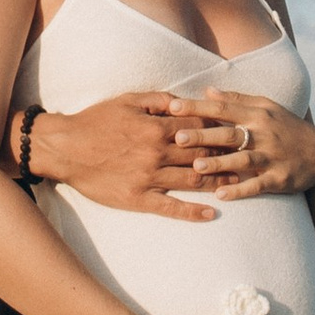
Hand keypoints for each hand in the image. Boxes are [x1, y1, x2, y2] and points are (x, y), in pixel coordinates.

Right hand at [31, 92, 231, 219]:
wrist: (65, 148)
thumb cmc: (96, 121)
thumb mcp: (128, 101)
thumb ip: (159, 101)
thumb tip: (185, 101)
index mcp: (156, 127)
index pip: (199, 127)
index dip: (221, 129)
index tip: (238, 131)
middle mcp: (157, 153)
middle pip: (202, 155)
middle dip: (227, 155)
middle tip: (249, 157)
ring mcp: (149, 177)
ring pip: (193, 181)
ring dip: (219, 182)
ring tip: (240, 183)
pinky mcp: (138, 198)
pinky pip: (171, 208)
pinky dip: (193, 212)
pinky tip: (211, 214)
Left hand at [162, 94, 314, 202]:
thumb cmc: (287, 128)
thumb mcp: (266, 108)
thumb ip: (237, 100)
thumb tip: (207, 90)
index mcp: (258, 115)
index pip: (223, 108)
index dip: (198, 107)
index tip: (172, 106)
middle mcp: (264, 134)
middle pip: (230, 134)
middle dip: (203, 136)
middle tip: (178, 138)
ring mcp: (272, 158)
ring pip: (242, 160)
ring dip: (219, 164)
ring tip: (196, 167)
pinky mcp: (280, 179)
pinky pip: (258, 185)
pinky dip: (240, 190)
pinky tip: (221, 195)